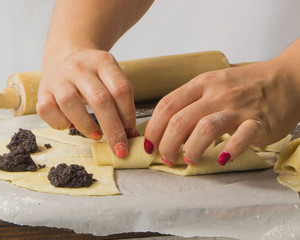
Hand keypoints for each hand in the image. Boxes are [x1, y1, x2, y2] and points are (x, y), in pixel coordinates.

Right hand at [37, 49, 136, 157]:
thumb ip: (120, 100)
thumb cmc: (91, 73)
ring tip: (96, 135)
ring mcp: (59, 79)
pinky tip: (70, 125)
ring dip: (86, 125)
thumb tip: (130, 135)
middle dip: (113, 129)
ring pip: (70, 103)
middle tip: (120, 148)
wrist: (64, 54)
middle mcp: (79, 67)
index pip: (121, 90)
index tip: (132, 135)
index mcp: (102, 61)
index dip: (129, 116)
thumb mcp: (110, 76)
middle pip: (100, 99)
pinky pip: (48, 110)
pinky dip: (60, 123)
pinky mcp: (42, 91)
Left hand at [144, 57, 299, 165]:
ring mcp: (239, 107)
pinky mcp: (260, 121)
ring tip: (189, 159)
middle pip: (180, 120)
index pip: (167, 105)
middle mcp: (217, 93)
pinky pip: (242, 136)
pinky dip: (229, 150)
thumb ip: (191, 102)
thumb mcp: (213, 84)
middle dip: (166, 144)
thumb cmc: (246, 85)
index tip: (148, 145)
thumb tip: (163, 128)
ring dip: (191, 148)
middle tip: (166, 157)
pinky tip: (220, 159)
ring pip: (205, 128)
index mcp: (202, 83)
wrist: (289, 77)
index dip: (153, 128)